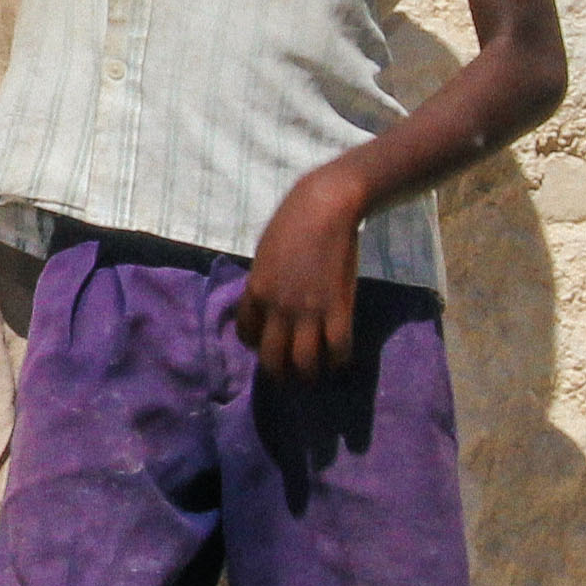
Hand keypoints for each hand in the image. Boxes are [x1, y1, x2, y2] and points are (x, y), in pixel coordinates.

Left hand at [232, 168, 366, 379]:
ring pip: (304, 362)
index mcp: (254, 291)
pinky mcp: (337, 308)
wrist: (324, 207)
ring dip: (308, 375)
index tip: (265, 346)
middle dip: (278, 373)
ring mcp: (307, 310)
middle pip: (271, 358)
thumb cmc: (292, 223)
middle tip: (288, 377)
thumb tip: (265, 300)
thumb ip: (263, 282)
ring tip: (314, 376)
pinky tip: (339, 360)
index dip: (255, 345)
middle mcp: (276, 308)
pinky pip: (337, 348)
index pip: (246, 334)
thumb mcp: (265, 255)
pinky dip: (338, 361)